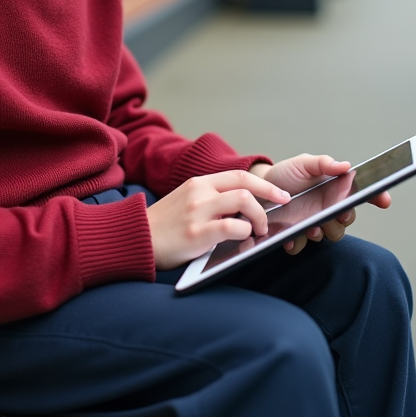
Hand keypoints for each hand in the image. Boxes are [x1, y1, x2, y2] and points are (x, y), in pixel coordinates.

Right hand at [147, 171, 290, 269]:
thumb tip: (244, 209)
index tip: (280, 194)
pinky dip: (245, 233)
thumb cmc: (163, 226)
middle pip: (246, 185)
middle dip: (270, 195)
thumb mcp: (186, 202)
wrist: (134, 240)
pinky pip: (232, 228)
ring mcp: (198, 211)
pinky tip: (244, 240)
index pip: (239, 175)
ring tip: (259, 230)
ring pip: (244, 202)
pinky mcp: (196, 233)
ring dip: (259, 217)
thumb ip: (211, 200)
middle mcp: (199, 192)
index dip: (264, 184)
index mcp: (198, 183)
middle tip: (281, 207)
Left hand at [250, 154, 392, 255]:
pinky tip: (291, 237)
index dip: (377, 197)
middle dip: (344, 219)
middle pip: (347, 220)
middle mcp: (327, 208)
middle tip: (335, 214)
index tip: (384, 200)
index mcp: (334, 190)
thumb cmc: (285, 174)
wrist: (259, 187)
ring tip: (311, 225)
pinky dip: (298, 242)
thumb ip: (324, 163)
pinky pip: (302, 245)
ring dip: (324, 231)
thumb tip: (346, 166)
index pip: (361, 195)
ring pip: (329, 235)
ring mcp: (312, 223)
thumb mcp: (304, 163)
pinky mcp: (295, 234)